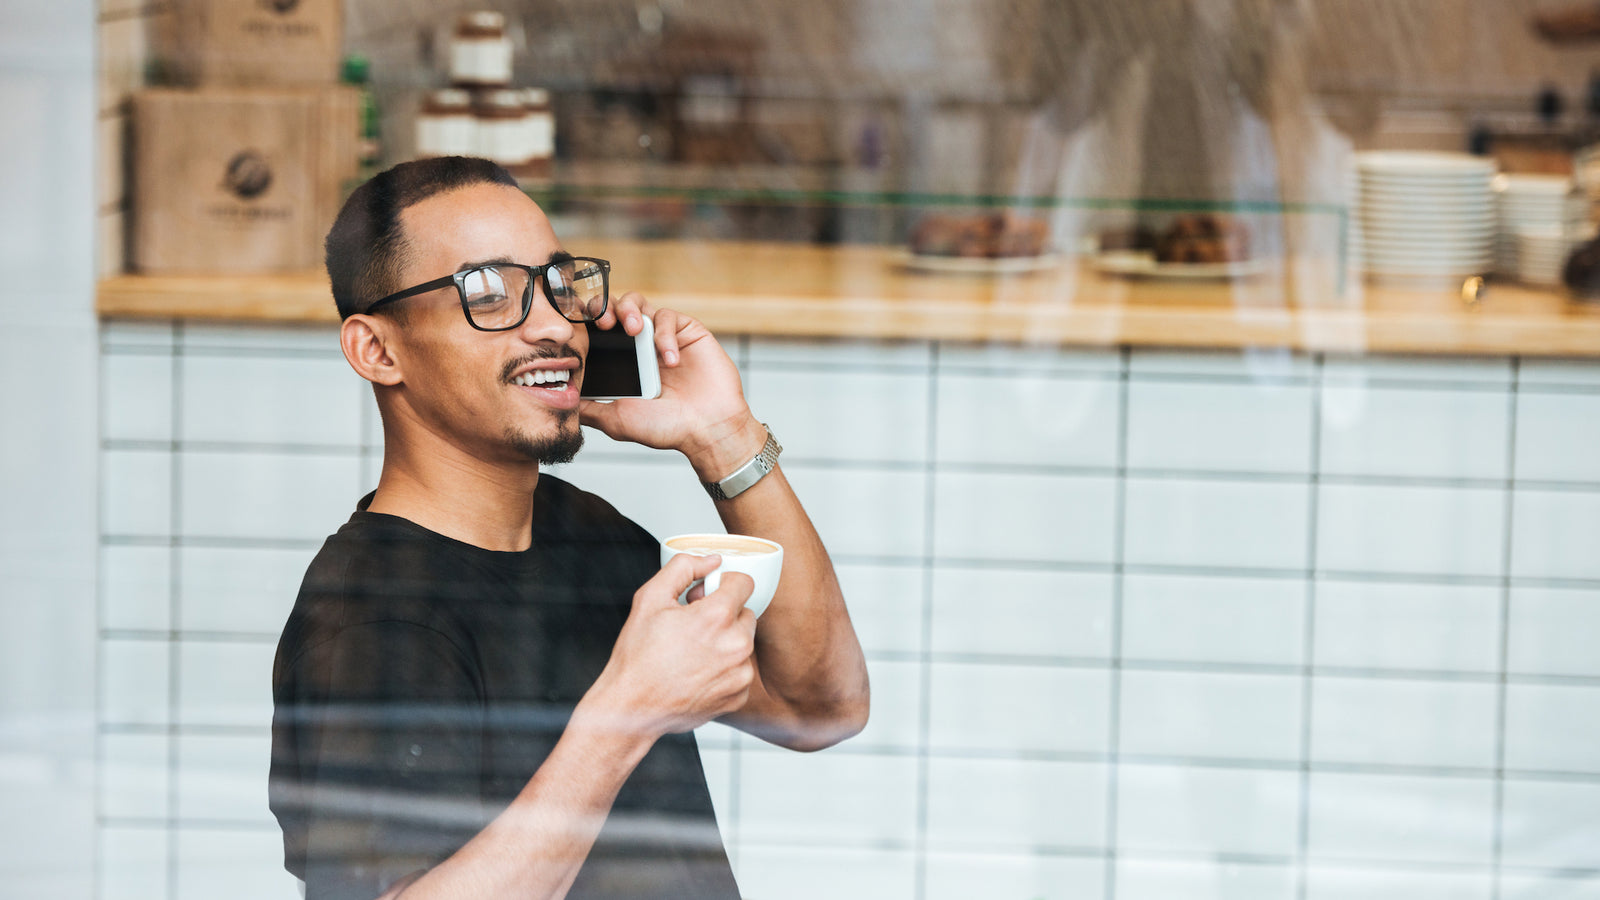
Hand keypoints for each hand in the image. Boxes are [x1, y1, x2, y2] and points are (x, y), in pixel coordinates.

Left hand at [578, 292, 762, 477]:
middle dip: (603, 308)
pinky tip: (670, 360)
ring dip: (630, 310)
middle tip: (602, 322)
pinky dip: (665, 335)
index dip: (584, 324)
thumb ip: (588, 408)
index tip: (576, 328)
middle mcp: (639, 346)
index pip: (596, 332)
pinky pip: (669, 317)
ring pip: (638, 303)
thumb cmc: (666, 428)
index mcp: (621, 363)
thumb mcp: (616, 420)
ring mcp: (662, 337)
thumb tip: (559, 399)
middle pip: (613, 309)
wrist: (708, 430)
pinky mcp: (687, 332)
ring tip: (633, 330)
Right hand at [581, 552, 756, 738]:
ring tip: (693, 653)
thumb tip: (711, 561)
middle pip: (745, 613)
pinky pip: (740, 670)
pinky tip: (698, 672)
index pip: (744, 583)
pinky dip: (725, 669)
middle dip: (723, 615)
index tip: (704, 598)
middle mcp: (735, 646)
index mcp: (717, 617)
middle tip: (692, 626)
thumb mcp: (650, 598)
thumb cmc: (638, 658)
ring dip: (725, 642)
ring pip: (744, 642)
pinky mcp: (738, 695)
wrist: (632, 708)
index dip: (720, 586)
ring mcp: (739, 674)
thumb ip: (683, 568)